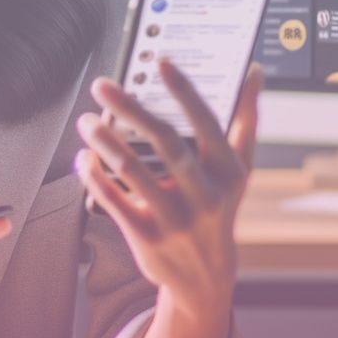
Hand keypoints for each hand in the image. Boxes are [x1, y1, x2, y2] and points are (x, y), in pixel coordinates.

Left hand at [73, 59, 262, 307]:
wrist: (205, 275)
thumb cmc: (220, 206)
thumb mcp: (240, 168)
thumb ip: (246, 118)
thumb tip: (254, 69)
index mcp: (229, 171)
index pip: (206, 123)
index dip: (184, 91)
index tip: (161, 62)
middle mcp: (205, 194)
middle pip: (164, 141)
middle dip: (130, 108)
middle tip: (102, 84)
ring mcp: (176, 218)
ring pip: (132, 170)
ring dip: (104, 140)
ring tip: (87, 120)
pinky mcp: (147, 237)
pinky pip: (113, 200)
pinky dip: (95, 176)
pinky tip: (83, 158)